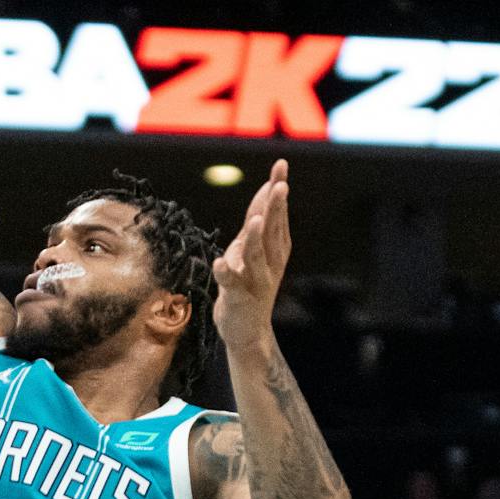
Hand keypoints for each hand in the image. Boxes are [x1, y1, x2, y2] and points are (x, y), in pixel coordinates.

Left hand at [213, 159, 291, 352]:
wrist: (247, 333)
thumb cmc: (248, 287)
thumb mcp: (251, 254)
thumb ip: (255, 227)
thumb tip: (263, 195)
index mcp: (274, 249)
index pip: (274, 214)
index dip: (276, 190)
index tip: (280, 165)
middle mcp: (269, 263)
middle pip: (272, 231)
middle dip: (275, 208)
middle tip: (280, 185)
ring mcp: (255, 281)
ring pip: (256, 256)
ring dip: (255, 237)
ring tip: (257, 219)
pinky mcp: (238, 298)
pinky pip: (231, 283)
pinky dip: (225, 272)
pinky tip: (218, 262)